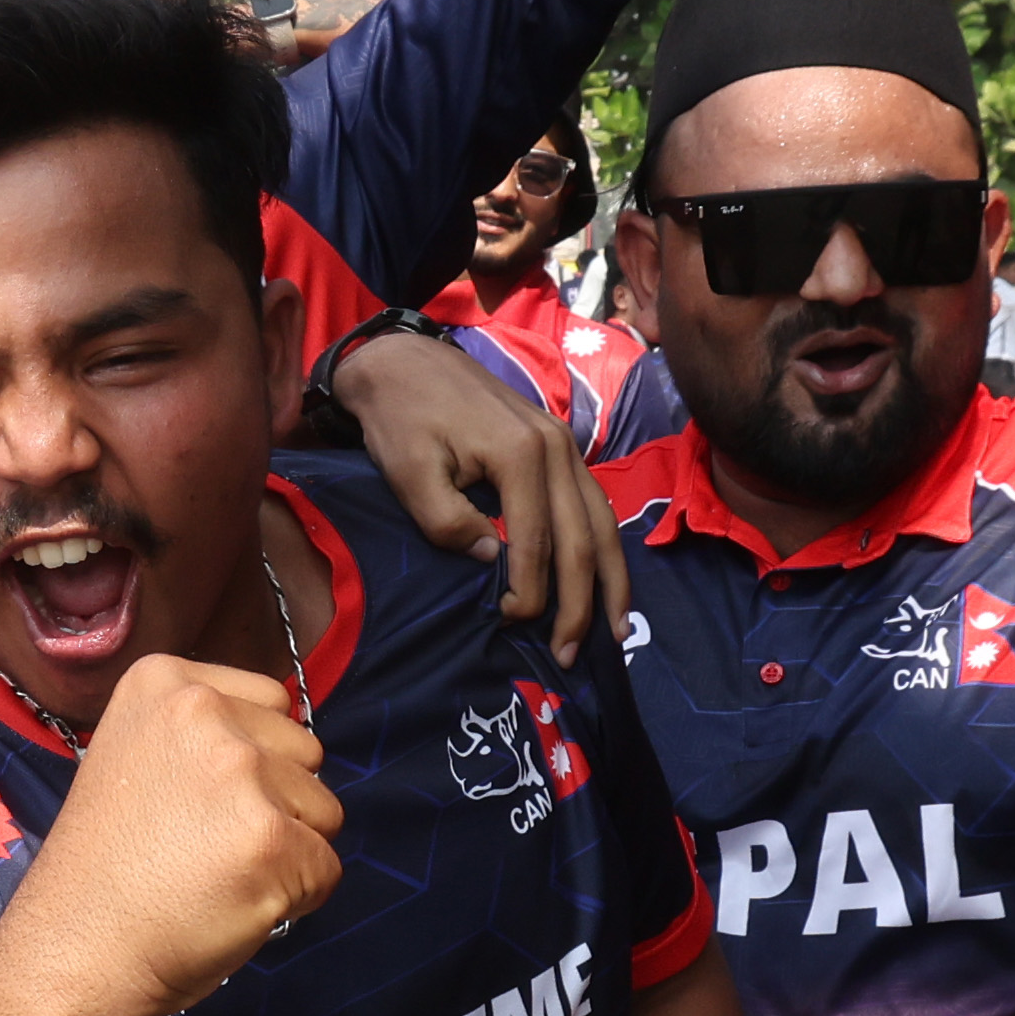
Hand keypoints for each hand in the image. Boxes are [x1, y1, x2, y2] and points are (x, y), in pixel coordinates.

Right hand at [0, 650, 342, 1015]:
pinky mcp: (271, 838)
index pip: (272, 702)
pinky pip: (326, 868)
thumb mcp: (135, 758)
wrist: (75, 948)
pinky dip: (293, 899)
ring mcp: (239, 773)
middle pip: (305, 753)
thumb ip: (201, 737)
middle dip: (275, 803)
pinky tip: (232, 905)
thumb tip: (280, 750)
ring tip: (216, 876)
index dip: (251, 762)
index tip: (196, 802)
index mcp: (164, 681)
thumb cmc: (106, 870)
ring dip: (288, 851)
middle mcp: (203, 711)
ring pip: (323, 810)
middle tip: (204, 847)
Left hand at [324, 322, 616, 625]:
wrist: (404, 362)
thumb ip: (447, 520)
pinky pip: (593, 504)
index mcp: (522, 454)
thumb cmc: (400, 418)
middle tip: (572, 654)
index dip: (530, 592)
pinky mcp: (560, 446)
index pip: (538, 542)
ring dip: (610, 580)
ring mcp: (565, 445)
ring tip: (614, 629)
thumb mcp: (408, 472)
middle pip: (583, 539)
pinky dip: (604, 546)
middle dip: (582, 604)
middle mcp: (557, 448)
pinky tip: (606, 578)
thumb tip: (492, 558)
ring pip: (602, 522)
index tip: (509, 623)